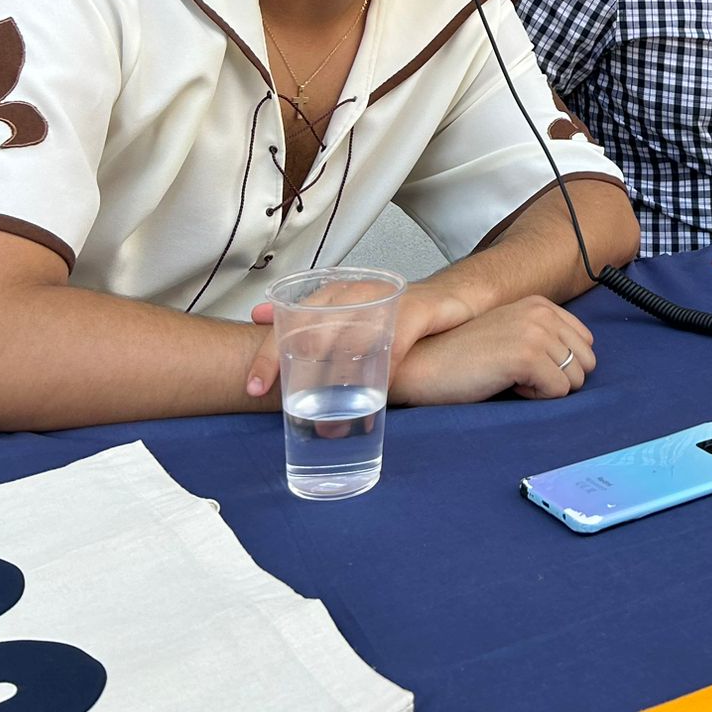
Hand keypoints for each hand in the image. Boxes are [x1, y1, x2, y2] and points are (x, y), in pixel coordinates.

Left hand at [244, 283, 475, 400]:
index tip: (253, 388)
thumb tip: (265, 328)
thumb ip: (314, 326)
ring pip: (352, 336)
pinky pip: (395, 341)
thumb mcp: (353, 321)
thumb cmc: (398, 317)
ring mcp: (387, 299)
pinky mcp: (418, 309)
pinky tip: (377, 395)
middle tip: (285, 404)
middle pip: (314, 328)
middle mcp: (356, 292)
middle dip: (295, 367)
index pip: (290, 321)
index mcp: (335, 295)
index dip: (269, 354)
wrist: (457, 300)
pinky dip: (384, 369)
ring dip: (339, 381)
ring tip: (329, 419)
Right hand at [387, 295, 596, 405]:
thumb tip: (583, 363)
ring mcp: (535, 332)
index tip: (525, 365)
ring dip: (545, 389)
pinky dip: (534, 398)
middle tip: (517, 374)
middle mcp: (541, 313)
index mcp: (540, 304)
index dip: (560, 364)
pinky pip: (558, 392)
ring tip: (509, 378)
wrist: (422, 365)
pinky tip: (503, 383)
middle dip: (558, 378)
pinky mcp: (526, 355)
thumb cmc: (462, 358)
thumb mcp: (510, 334)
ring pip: (575, 379)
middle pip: (586, 362)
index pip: (586, 342)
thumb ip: (545, 338)